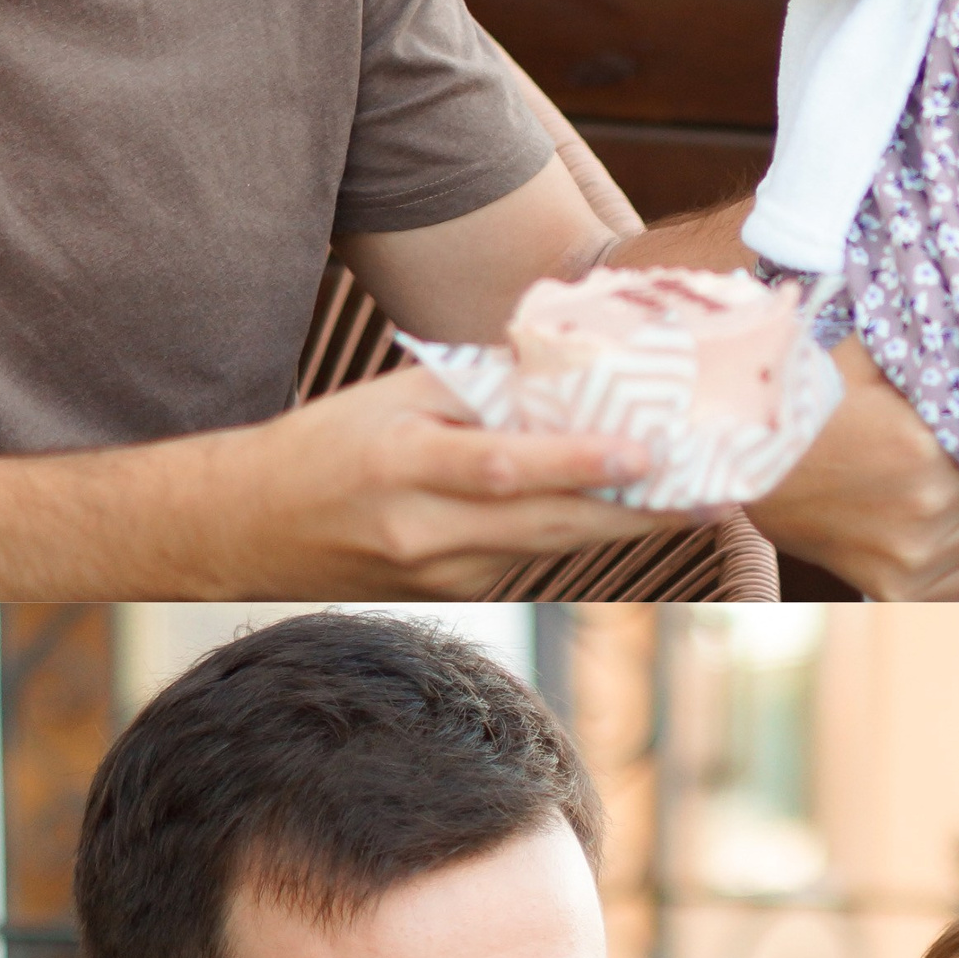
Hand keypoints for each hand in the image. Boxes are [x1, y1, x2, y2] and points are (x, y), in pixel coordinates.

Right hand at [233, 363, 677, 596]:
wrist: (246, 528)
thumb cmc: (325, 444)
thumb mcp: (392, 396)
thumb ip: (478, 385)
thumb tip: (566, 364)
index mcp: (404, 464)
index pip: (504, 467)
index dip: (580, 465)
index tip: (648, 454)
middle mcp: (422, 529)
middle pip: (546, 525)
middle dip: (634, 512)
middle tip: (712, 492)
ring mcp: (437, 573)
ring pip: (546, 549)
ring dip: (622, 526)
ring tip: (695, 503)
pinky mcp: (449, 593)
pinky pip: (522, 558)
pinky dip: (570, 533)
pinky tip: (619, 511)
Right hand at [748, 339, 958, 596]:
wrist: (750, 470)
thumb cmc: (807, 411)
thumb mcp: (861, 361)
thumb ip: (918, 349)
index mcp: (925, 447)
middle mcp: (927, 504)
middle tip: (958, 470)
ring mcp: (913, 555)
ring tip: (944, 503)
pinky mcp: (899, 590)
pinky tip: (941, 540)